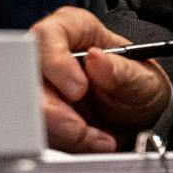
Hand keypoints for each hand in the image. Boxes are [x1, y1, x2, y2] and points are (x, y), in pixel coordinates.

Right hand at [32, 7, 172, 152]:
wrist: (140, 118)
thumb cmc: (140, 86)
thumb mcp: (144, 79)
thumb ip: (123, 71)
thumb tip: (96, 58)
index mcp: (75, 30)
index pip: (48, 35)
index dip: (57, 63)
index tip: (78, 89)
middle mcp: (50, 55)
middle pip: (28, 77)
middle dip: (53, 110)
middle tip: (80, 128)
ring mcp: (40, 85)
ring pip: (29, 109)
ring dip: (61, 131)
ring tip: (96, 138)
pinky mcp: (38, 114)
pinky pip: (37, 130)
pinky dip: (63, 142)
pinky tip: (89, 141)